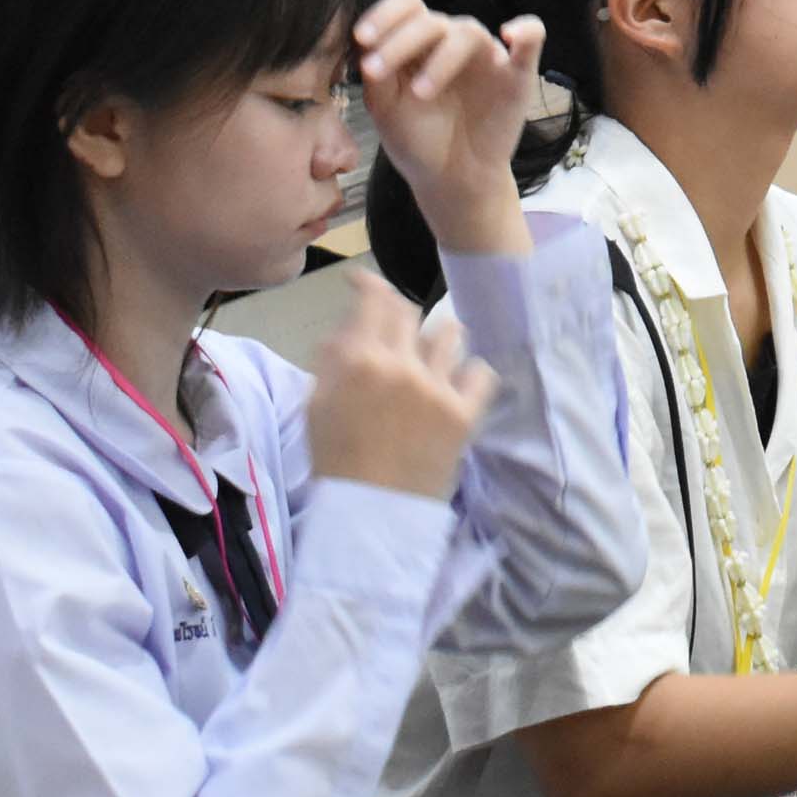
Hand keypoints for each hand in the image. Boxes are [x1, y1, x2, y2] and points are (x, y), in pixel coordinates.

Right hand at [304, 273, 497, 500]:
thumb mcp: (316, 404)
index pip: (374, 300)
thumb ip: (332, 359)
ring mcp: (436, 388)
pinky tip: (457, 385)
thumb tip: (348, 326)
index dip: (370, 285)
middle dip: (397, 317)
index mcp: (358, 361)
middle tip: (393, 334)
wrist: (369, 514)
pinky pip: (480, 372)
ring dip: (437, 342)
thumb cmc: (335, 460)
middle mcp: (401, 365)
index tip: (364, 282)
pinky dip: (470, 374)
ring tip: (429, 361)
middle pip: (409, 313)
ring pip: (449, 334)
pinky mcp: (464, 413)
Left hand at [355, 0, 546, 248]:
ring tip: (420, 93)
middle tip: (377, 72)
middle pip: (430, 19)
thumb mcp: (385, 108)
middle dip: (399, 42)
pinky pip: (532, 38)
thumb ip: (377, 75)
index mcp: (419, 42)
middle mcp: (452, 41)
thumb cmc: (417, 140)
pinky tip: (510, 34)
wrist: (452, 179)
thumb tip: (366, 45)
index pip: (406, 6)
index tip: (362, 39)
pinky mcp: (517, 74)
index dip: (383, 14)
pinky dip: (525, 30)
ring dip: (441, 58)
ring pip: (468, 32)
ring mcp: (486, 55)